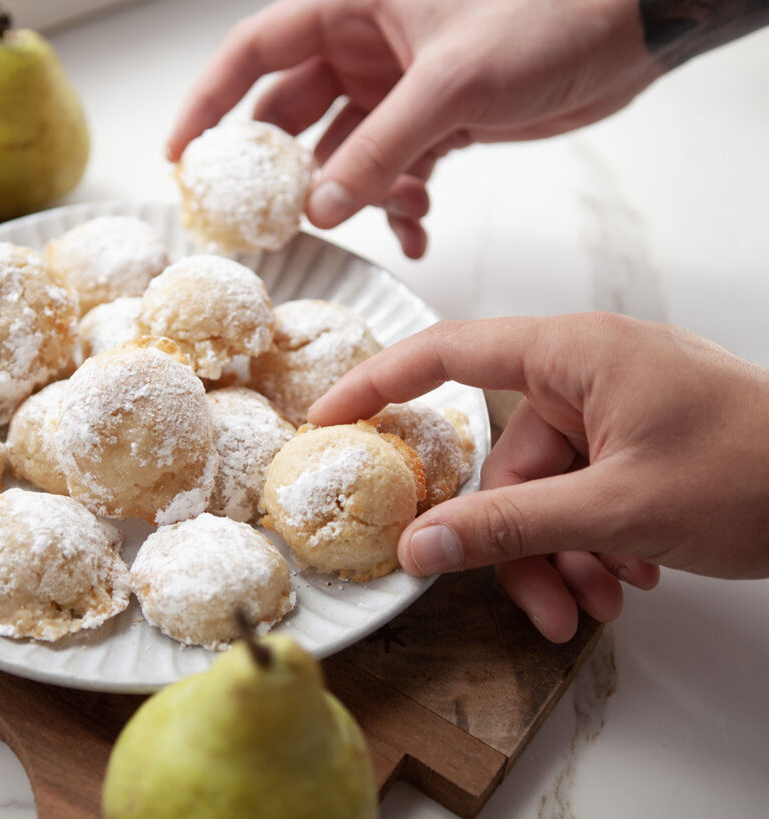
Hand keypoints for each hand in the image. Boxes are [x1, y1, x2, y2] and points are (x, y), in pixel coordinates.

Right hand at [167, 0, 663, 258]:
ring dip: (356, 196)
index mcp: (354, 8)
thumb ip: (380, 149)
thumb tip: (321, 207)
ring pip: (346, 154)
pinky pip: (395, 172)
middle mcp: (368, 48)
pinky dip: (401, 204)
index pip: (255, 52)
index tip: (182, 155)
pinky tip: (417, 231)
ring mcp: (400, 88)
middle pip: (295, 114)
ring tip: (379, 219)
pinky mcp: (436, 123)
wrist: (629, 30)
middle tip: (271, 219)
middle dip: (286, 169)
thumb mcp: (451, 84)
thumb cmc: (548, 16)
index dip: (210, 101)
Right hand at [307, 313, 768, 640]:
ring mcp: (613, 407)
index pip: (447, 352)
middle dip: (517, 539)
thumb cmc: (756, 469)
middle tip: (540, 605)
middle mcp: (584, 372)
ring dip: (562, 553)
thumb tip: (420, 545)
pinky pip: (583, 490)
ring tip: (599, 602)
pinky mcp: (636, 440)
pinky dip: (593, 540)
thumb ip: (510, 527)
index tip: (328, 420)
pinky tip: (629, 578)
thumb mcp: (619, 508)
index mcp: (572, 353)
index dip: (379, 384)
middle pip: (504, 458)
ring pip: (545, 488)